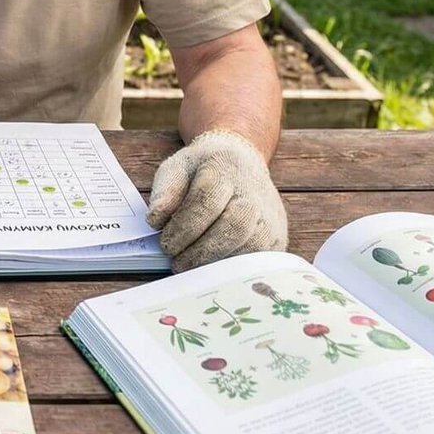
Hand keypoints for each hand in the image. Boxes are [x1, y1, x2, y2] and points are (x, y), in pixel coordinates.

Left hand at [146, 130, 287, 271]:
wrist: (240, 163)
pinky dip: (232, 269)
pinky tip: (212, 271)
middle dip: (201, 250)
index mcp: (224, 167)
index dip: (184, 227)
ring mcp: (270, 216)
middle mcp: (253, 192)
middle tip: (177, 263)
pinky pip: (257, 260)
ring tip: (192, 268)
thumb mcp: (176, 169)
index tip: (166, 245)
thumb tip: (155, 221)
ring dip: (216, 263)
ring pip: (249, 246)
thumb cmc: (202, 170)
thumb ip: (164, 193)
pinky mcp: (277, 237)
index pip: (206, 201)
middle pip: (233, 226)